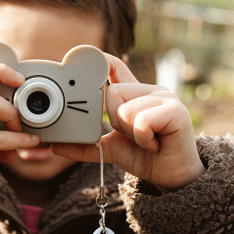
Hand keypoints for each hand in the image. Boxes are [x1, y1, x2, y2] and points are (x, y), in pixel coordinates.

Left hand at [53, 54, 205, 191]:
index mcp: (136, 95)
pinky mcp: (176, 111)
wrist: (172, 177)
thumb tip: (56, 147)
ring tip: (148, 141)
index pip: (118, 68)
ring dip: (131, 133)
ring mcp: (165, 98)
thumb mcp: (111, 149)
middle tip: (134, 136)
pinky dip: (143, 138)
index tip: (92, 56)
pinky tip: (155, 143)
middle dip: (116, 122)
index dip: (104, 61)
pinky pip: (142, 120)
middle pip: (114, 93)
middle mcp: (151, 91)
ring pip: (126, 109)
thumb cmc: (146, 157)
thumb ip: (87, 146)